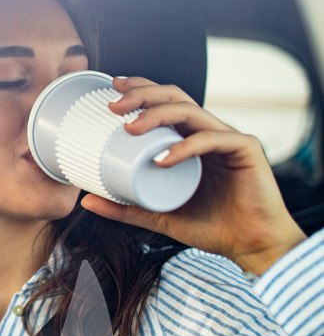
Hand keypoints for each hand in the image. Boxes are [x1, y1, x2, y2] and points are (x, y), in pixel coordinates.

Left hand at [79, 76, 306, 274]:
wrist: (250, 247)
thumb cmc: (209, 226)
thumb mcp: (156, 215)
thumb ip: (124, 208)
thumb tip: (86, 201)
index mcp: (189, 139)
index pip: (164, 102)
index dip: (140, 89)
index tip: (111, 89)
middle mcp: (208, 132)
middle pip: (174, 97)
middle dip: (142, 95)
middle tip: (113, 106)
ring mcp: (228, 138)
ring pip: (190, 111)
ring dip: (157, 114)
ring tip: (130, 128)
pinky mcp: (247, 149)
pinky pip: (213, 139)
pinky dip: (186, 146)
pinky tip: (162, 158)